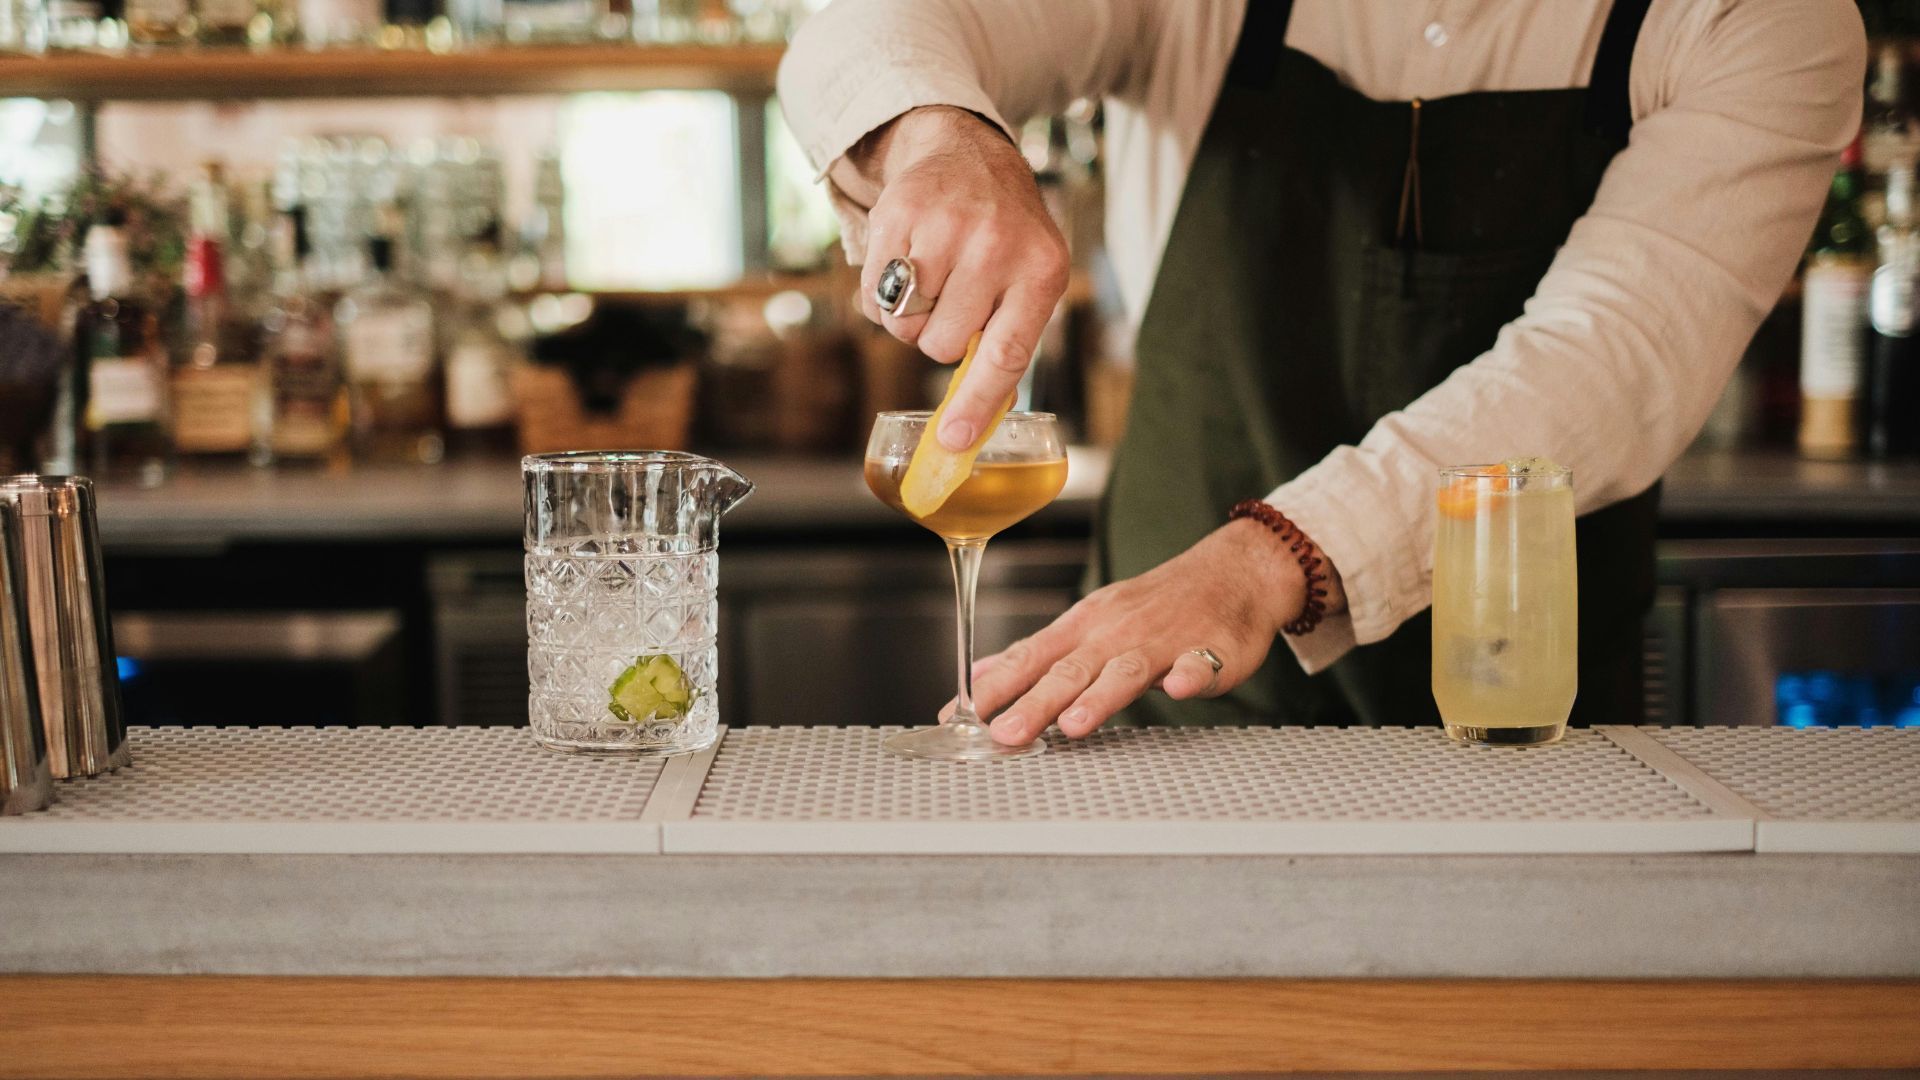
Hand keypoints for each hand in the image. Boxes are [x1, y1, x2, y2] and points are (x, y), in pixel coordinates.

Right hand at [834, 106, 1070, 450]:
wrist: (971, 155)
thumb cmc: (1006, 236)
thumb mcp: (1031, 279)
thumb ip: (1008, 343)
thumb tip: (970, 429)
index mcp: (1041, 272)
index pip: (1006, 354)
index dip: (976, 403)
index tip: (953, 441)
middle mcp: (996, 247)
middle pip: (940, 345)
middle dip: (939, 335)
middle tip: (953, 300)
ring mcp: (946, 227)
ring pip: (902, 324)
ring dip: (908, 317)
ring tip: (931, 278)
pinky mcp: (900, 214)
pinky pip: (873, 295)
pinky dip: (882, 294)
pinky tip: (906, 262)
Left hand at [957, 519, 1340, 745]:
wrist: (1230, 572)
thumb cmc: (1154, 606)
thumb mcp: (1086, 622)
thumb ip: (1037, 655)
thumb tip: (980, 677)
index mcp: (1083, 629)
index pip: (1029, 657)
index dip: (994, 687)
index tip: (960, 717)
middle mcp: (1116, 633)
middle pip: (1069, 670)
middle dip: (1034, 703)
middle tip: (1005, 734)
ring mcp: (1163, 641)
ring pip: (1126, 671)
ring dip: (1100, 697)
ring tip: (1075, 725)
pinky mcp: (1212, 650)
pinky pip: (1199, 664)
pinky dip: (1189, 675)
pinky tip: (1179, 690)